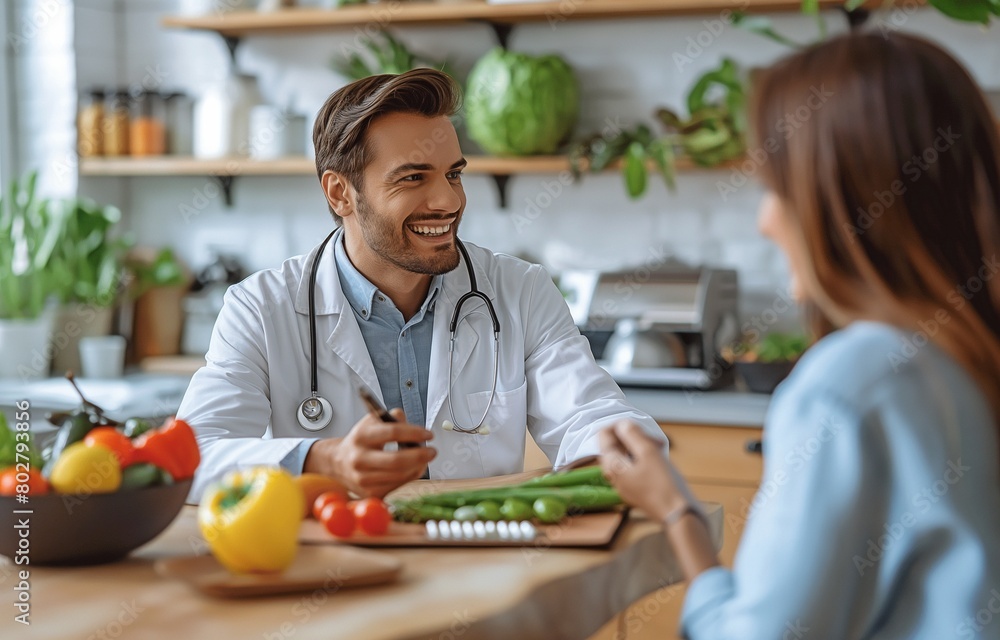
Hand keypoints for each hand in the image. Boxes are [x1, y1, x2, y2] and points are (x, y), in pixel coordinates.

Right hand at [304, 408, 435, 497]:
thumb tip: (414, 428)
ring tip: (424, 459)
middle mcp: (359, 459)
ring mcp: (363, 479)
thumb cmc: (361, 441)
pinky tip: (412, 469)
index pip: (392, 433)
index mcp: (361, 437)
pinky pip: (398, 486)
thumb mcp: (372, 422)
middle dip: (420, 455)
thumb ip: (393, 418)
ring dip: (418, 467)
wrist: (338, 462)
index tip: (428, 434)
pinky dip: (410, 477)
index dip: (414, 433)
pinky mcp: (370, 494)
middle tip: (432, 451)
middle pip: (397, 460)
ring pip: (400, 475)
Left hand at [599, 420, 687, 521]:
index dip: (620, 425)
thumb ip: (633, 435)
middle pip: (615, 445)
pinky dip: (645, 458)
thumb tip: (622, 424)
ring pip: (627, 455)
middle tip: (654, 439)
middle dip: (633, 436)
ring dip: (642, 446)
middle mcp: (613, 475)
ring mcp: (624, 482)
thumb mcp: (648, 453)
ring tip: (660, 447)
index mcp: (611, 465)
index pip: (604, 434)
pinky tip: (660, 458)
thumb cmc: (663, 484)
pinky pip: (635, 466)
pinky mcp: (636, 488)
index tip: (640, 427)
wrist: (677, 515)